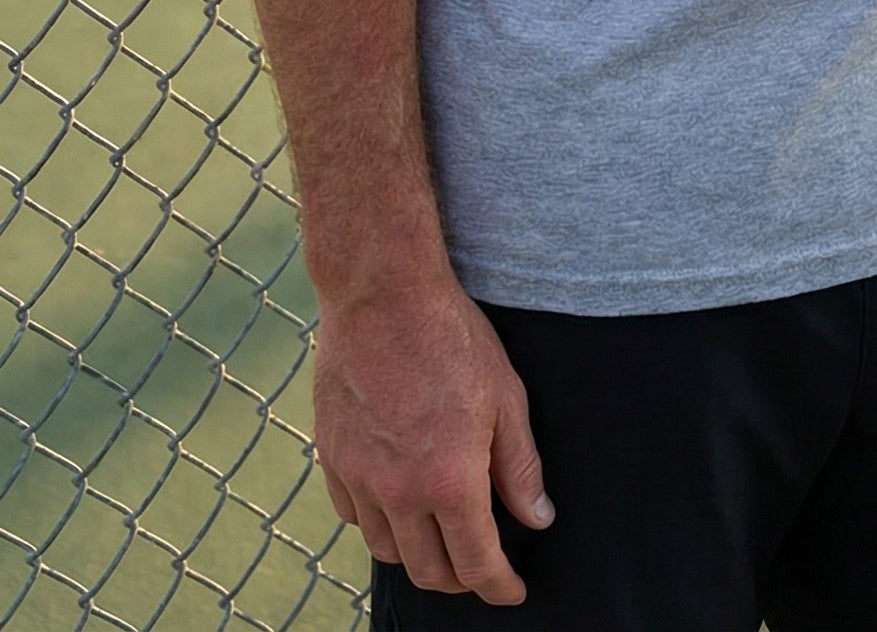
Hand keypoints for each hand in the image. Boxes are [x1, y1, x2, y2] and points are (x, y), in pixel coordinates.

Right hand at [313, 278, 552, 605]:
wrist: (383, 294)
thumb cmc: (452, 337)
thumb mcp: (506, 396)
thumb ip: (520, 466)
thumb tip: (537, 518)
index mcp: (451, 481)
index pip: (477, 564)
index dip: (499, 587)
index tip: (511, 591)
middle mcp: (400, 493)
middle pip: (429, 570)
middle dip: (460, 579)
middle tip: (479, 567)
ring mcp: (360, 478)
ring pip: (387, 550)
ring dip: (417, 554)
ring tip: (439, 536)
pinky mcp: (331, 458)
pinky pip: (354, 515)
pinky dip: (378, 521)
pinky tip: (397, 501)